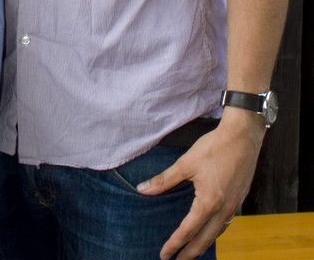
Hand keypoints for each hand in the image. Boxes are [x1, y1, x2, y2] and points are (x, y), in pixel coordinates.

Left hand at [136, 110, 265, 259]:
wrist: (243, 137)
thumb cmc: (214, 147)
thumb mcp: (186, 163)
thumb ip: (164, 180)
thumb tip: (142, 189)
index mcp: (208, 203)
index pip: (188, 231)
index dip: (174, 244)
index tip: (164, 255)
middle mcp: (223, 210)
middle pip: (205, 240)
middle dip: (190, 253)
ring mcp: (234, 206)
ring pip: (218, 234)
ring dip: (204, 245)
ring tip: (191, 251)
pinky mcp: (240, 200)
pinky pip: (226, 224)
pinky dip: (216, 232)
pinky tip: (210, 230)